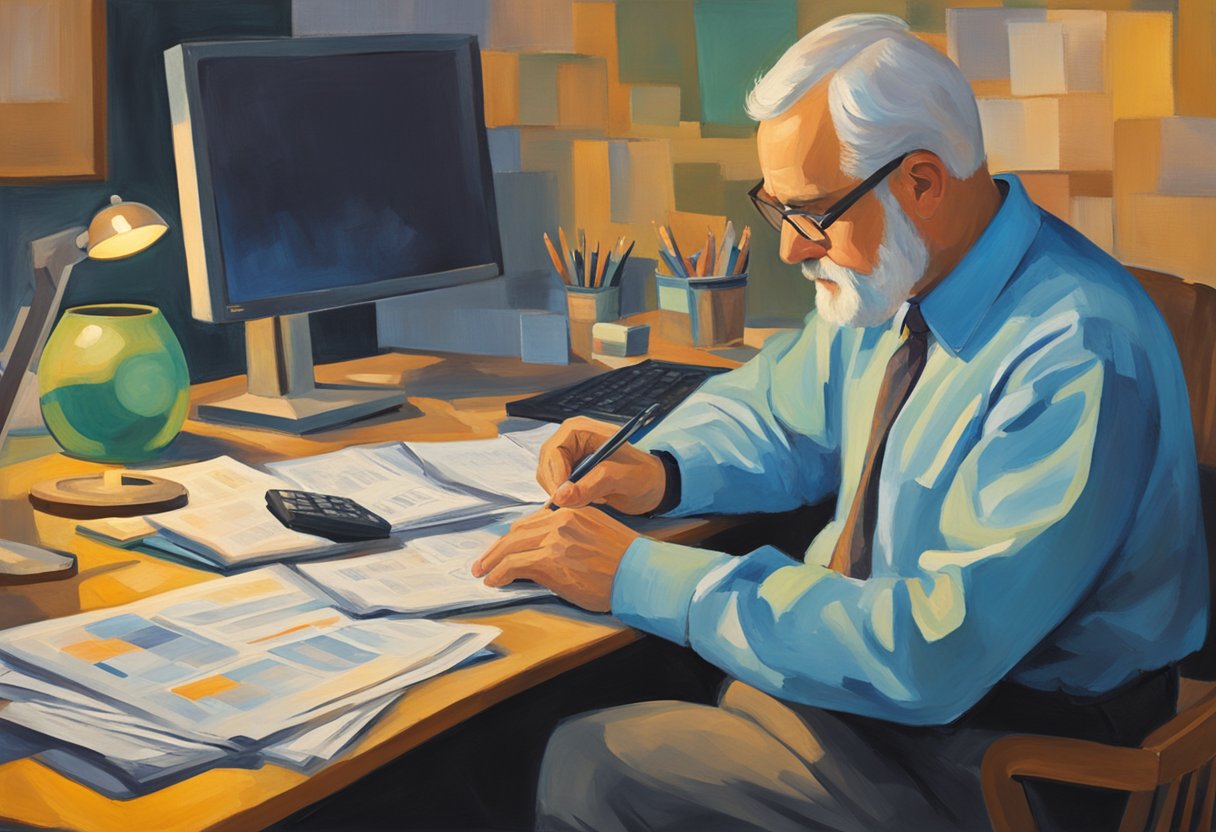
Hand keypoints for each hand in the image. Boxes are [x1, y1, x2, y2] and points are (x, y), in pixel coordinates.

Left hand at [470, 506, 639, 611]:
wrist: (640, 573)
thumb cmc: (624, 563)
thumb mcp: (597, 535)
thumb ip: (572, 536)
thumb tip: (547, 553)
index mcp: (573, 511)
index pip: (533, 521)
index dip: (515, 536)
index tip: (505, 547)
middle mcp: (561, 520)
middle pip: (518, 531)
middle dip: (497, 547)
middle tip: (484, 561)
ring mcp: (554, 540)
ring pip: (511, 546)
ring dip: (492, 561)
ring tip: (483, 572)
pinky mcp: (550, 561)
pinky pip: (514, 565)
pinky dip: (499, 573)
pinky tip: (494, 581)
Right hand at [538, 416, 666, 514]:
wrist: (653, 485)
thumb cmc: (643, 474)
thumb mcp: (623, 478)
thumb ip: (593, 484)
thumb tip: (561, 497)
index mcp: (582, 429)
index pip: (553, 450)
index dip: (555, 475)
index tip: (564, 497)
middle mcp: (571, 440)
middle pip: (547, 465)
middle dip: (559, 487)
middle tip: (581, 502)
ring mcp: (568, 457)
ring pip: (549, 479)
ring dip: (566, 494)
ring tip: (594, 498)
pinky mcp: (569, 473)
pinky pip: (556, 488)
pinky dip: (569, 498)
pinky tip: (591, 499)